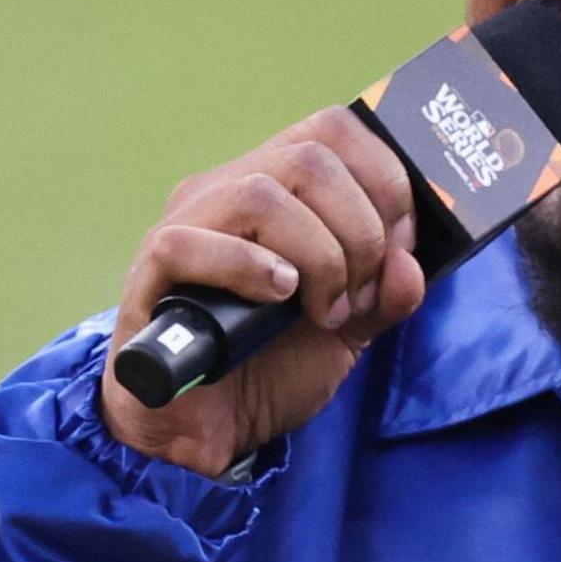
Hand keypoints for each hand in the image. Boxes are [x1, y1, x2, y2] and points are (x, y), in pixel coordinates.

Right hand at [101, 110, 428, 476]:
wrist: (215, 430)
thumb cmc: (272, 365)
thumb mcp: (351, 330)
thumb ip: (386, 294)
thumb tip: (410, 263)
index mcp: (278, 189)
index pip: (332, 131)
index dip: (383, 179)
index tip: (399, 245)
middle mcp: (228, 192)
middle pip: (309, 160)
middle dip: (359, 231)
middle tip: (359, 293)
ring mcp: (186, 227)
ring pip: (260, 195)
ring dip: (316, 258)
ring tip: (321, 311)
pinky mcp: (150, 273)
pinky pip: (189, 243)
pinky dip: (247, 269)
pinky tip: (275, 299)